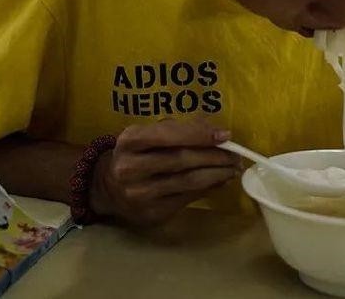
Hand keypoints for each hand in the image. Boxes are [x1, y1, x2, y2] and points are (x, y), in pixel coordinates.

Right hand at [88, 119, 239, 225]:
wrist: (109, 187)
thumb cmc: (137, 154)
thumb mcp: (148, 135)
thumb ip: (177, 130)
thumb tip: (215, 134)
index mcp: (129, 141)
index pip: (167, 135)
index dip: (198, 135)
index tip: (224, 135)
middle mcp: (130, 168)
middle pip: (181, 159)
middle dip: (214, 156)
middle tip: (235, 154)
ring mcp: (140, 193)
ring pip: (188, 181)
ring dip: (217, 174)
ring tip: (233, 168)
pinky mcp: (152, 212)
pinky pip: (187, 198)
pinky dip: (208, 188)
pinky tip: (220, 181)